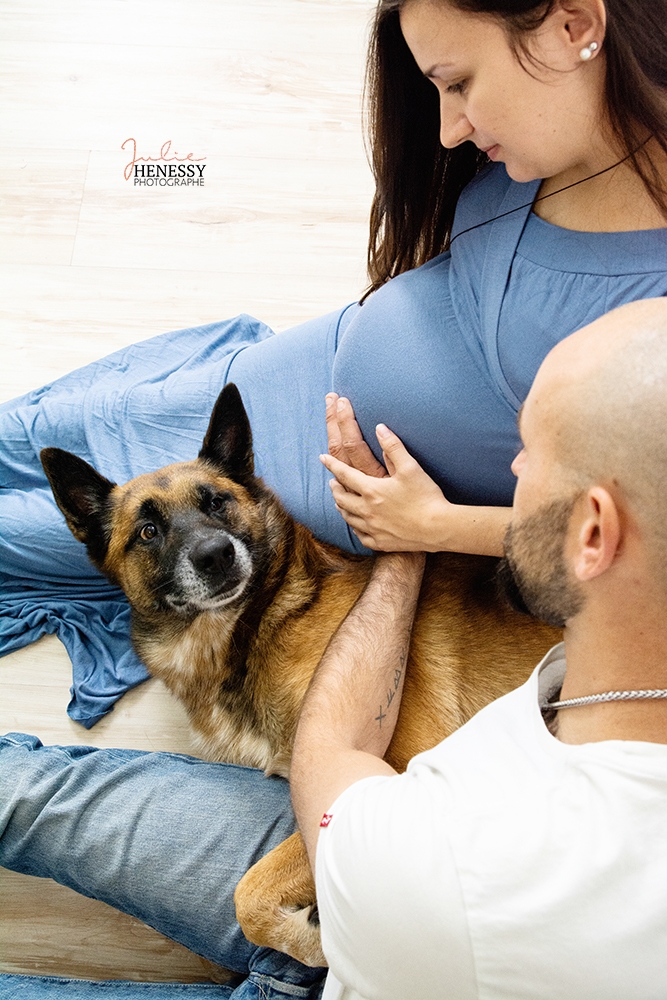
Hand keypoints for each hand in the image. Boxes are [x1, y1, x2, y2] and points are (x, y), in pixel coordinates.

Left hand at [321, 396, 448, 551]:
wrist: (438, 529)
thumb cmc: (426, 496)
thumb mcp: (411, 467)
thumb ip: (393, 446)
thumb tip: (380, 427)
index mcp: (371, 490)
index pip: (344, 474)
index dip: (332, 465)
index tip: (322, 458)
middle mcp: (366, 510)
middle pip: (341, 497)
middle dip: (335, 487)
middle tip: (333, 481)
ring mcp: (372, 528)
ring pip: (347, 517)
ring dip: (341, 506)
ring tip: (340, 501)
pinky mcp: (380, 542)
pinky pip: (360, 535)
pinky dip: (355, 527)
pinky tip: (357, 524)